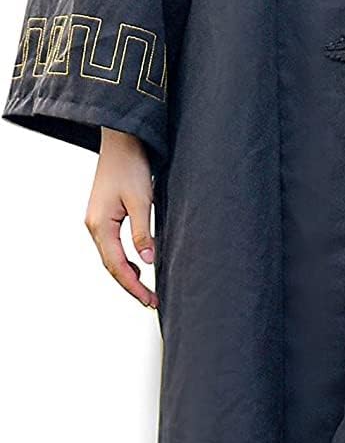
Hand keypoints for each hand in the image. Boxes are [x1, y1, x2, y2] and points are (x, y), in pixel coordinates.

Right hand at [84, 127, 157, 308]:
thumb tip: (148, 262)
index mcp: (100, 226)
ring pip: (112, 256)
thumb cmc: (131, 166)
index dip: (133, 286)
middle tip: (152, 301)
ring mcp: (98, 221)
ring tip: (147, 288)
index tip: (149, 300)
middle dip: (131, 285)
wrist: (122, 141)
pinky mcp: (105, 215)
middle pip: (112, 265)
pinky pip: (114, 244)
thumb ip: (143, 232)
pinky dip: (126, 258)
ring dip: (128, 273)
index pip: (117, 266)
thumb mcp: (141, 200)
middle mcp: (94, 226)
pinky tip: (140, 263)